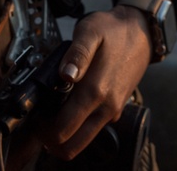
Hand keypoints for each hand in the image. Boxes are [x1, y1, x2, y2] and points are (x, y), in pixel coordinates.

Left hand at [37, 5, 152, 160]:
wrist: (141, 31)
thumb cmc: (114, 30)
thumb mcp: (90, 31)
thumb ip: (76, 54)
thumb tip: (65, 75)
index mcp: (96, 90)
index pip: (63, 129)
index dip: (43, 128)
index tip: (36, 116)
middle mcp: (106, 107)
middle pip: (72, 146)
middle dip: (51, 139)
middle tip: (41, 120)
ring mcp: (113, 111)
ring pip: (83, 141)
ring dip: (65, 134)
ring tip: (53, 112)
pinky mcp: (116, 109)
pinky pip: (94, 128)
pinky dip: (79, 126)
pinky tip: (71, 105)